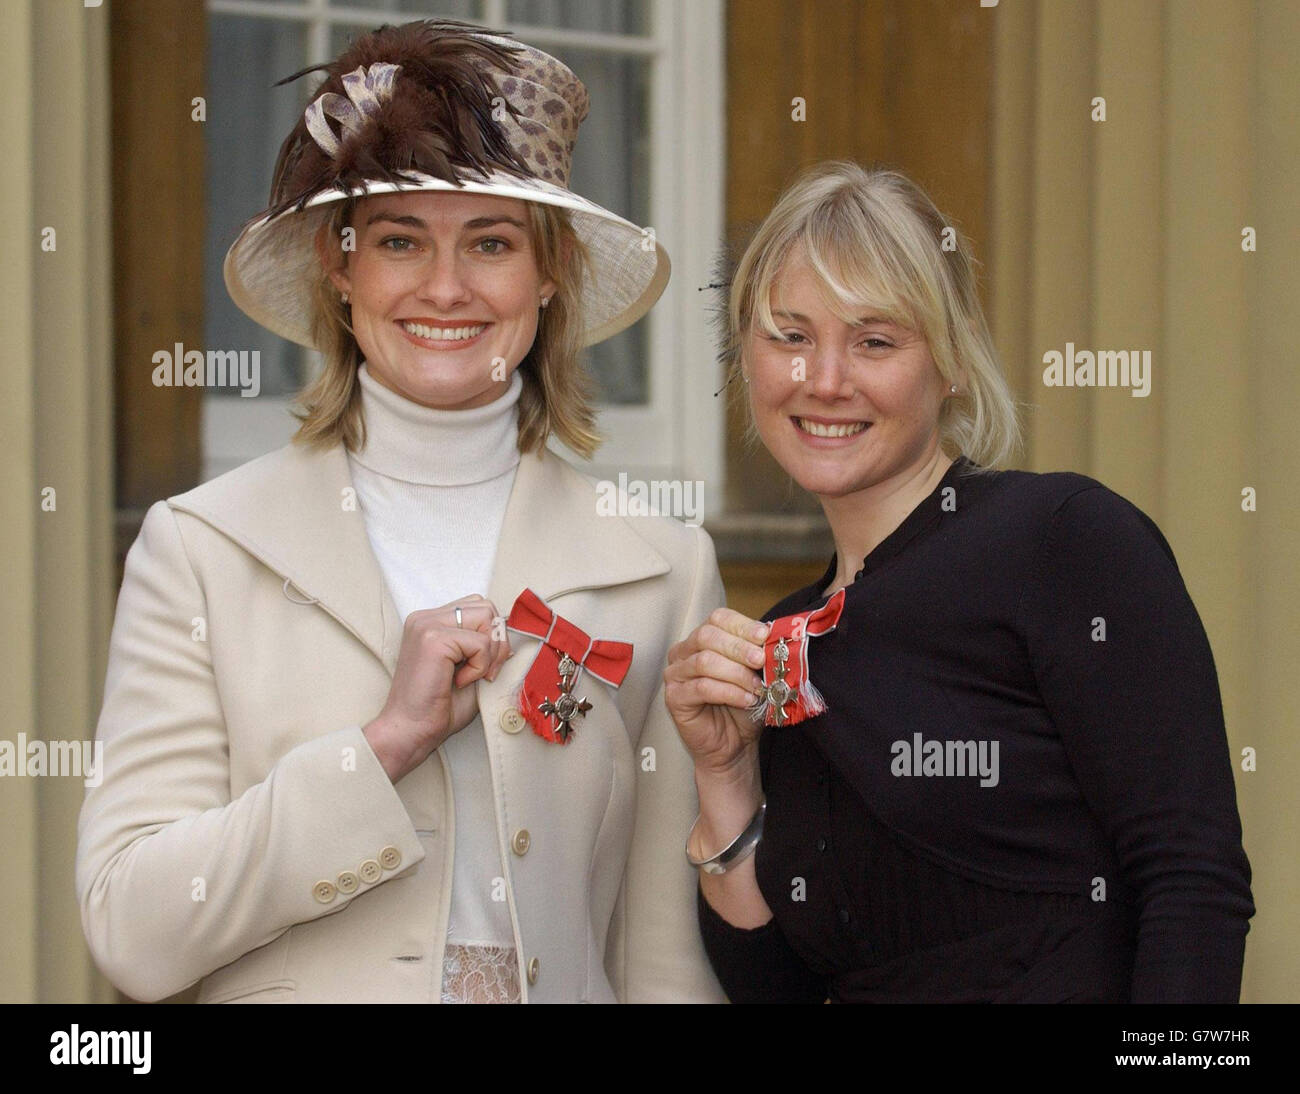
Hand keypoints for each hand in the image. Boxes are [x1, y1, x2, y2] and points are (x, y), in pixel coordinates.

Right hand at [363, 595, 510, 781]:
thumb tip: (510, 633)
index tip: (487, 667)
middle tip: (485, 673)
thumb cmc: (437, 707)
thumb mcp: (469, 668)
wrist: (410, 732)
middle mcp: (426, 617)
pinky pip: (481, 642)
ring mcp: (427, 625)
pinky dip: (480, 666)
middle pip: (486, 607)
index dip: (492, 635)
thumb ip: (485, 647)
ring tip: (474, 676)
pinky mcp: (433, 639)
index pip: (479, 606)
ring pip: (487, 617)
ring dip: (490, 652)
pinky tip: (461, 682)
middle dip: (497, 641)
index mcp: (431, 621)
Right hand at [664, 607, 770, 777]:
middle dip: (739, 648)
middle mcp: (684, 651)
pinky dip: (729, 692)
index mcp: (703, 638)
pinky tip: (746, 700)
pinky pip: (702, 687)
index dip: (742, 625)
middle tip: (761, 661)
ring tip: (757, 688)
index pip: (718, 618)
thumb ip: (758, 653)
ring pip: (705, 661)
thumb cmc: (743, 705)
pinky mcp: (674, 697)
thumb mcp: (755, 674)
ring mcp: (675, 674)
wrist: (734, 743)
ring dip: (737, 674)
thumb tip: (773, 638)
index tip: (764, 636)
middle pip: (707, 636)